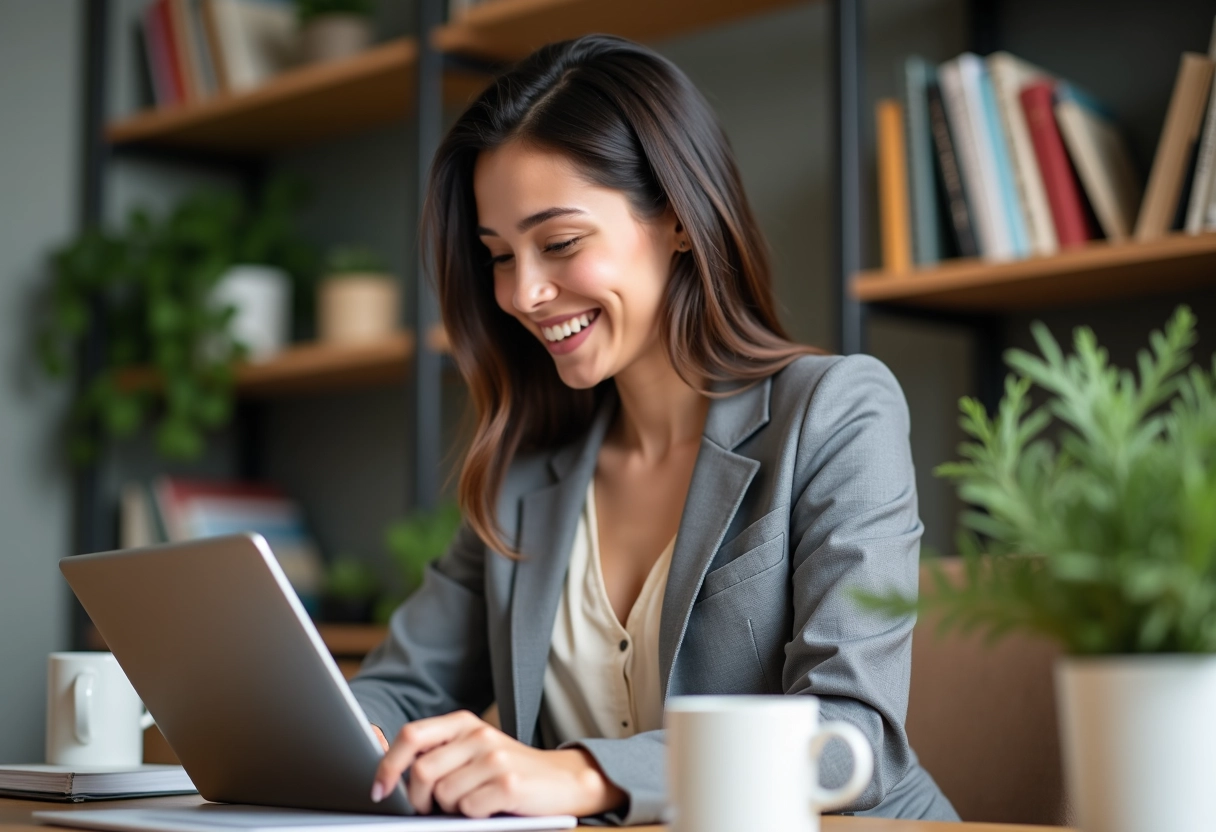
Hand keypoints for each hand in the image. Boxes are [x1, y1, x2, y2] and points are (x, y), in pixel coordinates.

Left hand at [371, 710, 624, 817]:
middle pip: (422, 771)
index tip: (379, 790)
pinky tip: (491, 809)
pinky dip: (474, 816)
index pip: (411, 735)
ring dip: (451, 810)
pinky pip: (469, 809)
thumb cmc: (509, 772)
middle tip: (431, 810)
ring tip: (472, 804)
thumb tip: (387, 774)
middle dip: (419, 800)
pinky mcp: (509, 784)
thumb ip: (437, 755)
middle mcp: (479, 734)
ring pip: (443, 795)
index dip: (388, 764)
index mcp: (464, 723)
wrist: (565, 780)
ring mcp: (495, 757)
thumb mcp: (473, 753)